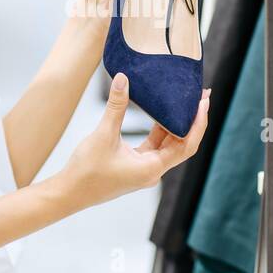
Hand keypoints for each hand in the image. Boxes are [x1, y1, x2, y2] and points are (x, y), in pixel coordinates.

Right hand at [56, 72, 209, 210]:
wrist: (69, 193)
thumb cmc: (86, 171)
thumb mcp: (103, 135)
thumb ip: (116, 106)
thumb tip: (123, 79)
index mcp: (152, 168)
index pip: (186, 144)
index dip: (198, 123)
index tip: (203, 102)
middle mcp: (153, 171)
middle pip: (182, 144)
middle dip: (191, 120)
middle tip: (199, 96)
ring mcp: (144, 169)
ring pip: (168, 144)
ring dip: (176, 124)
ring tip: (184, 101)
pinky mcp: (135, 166)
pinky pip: (154, 146)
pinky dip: (160, 130)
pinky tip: (161, 113)